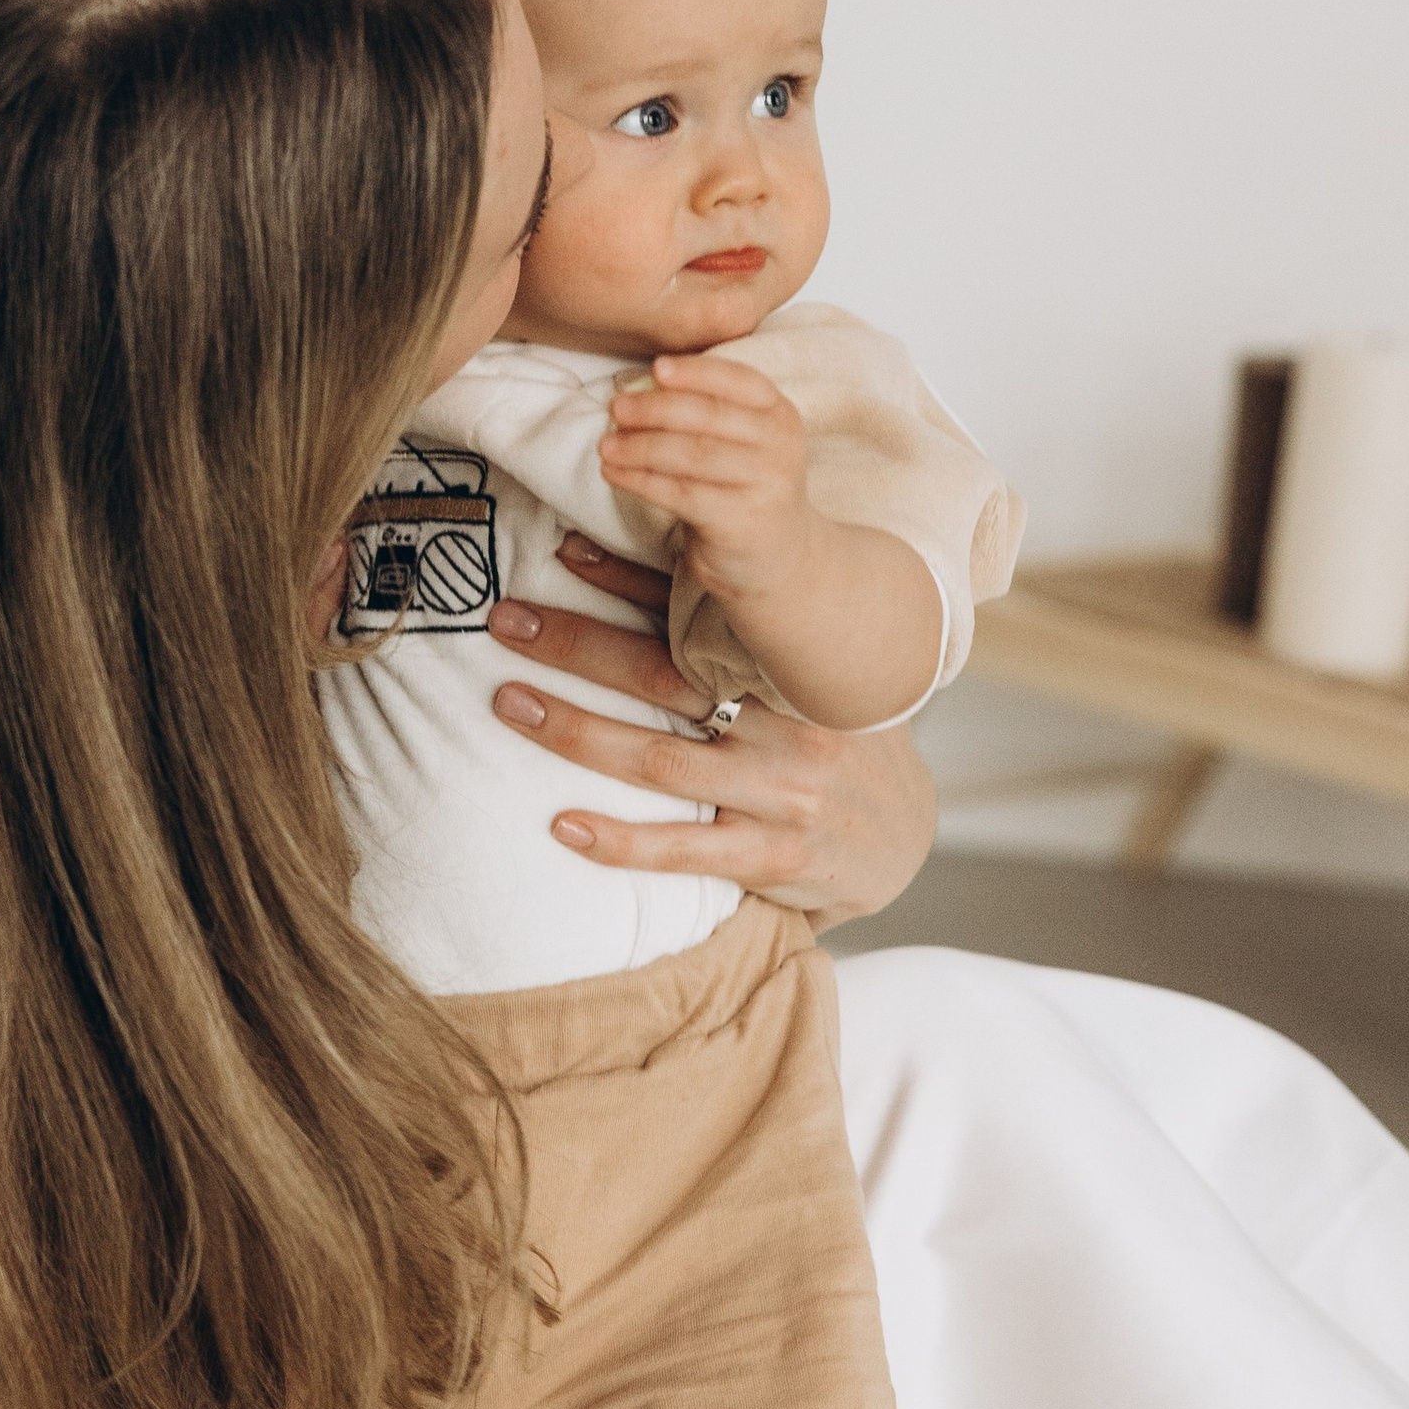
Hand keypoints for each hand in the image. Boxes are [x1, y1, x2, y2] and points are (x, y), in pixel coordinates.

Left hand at [486, 535, 937, 919]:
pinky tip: (562, 825)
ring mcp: (781, 793)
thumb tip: (665, 569)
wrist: (904, 840)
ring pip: (661, 760)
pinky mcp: (775, 858)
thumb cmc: (832, 745)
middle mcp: (785, 723)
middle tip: (504, 619)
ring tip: (509, 703)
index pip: (697, 614)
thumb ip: (738, 643)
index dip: (627, 579)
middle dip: (578, 643)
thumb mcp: (802, 681)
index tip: (562, 549)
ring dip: (576, 730)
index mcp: (787, 670)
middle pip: (663, 675)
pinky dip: (621, 841)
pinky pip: (686, 850)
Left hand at [598, 357, 815, 603]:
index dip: (696, 372)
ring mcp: (764, 484)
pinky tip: (614, 473)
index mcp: (779, 413)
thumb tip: (640, 385)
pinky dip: (641, 481)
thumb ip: (709, 408)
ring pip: (692, 455)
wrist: (777, 555)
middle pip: (709, 416)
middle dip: (656, 409)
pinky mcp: (740, 521)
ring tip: (606, 444)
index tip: (656, 367)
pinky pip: (681, 494)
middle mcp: (779, 445)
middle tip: (616, 407)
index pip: (739, 380)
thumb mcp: (744, 439)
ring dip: (641, 447)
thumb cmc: (744, 483)